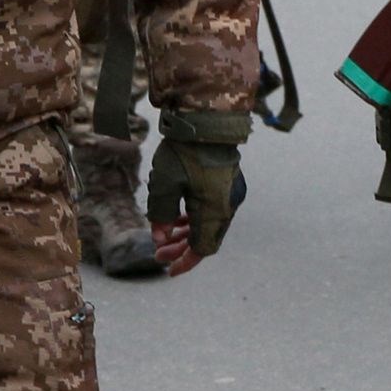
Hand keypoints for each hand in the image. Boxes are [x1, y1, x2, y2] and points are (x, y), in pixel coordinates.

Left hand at [146, 109, 252, 270]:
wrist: (208, 120)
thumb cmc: (183, 151)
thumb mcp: (164, 184)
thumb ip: (160, 214)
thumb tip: (160, 239)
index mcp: (214, 210)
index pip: (202, 249)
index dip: (185, 262)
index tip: (167, 269)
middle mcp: (228, 206)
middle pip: (206, 239)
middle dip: (182, 248)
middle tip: (158, 253)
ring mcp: (231, 195)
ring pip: (210, 225)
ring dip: (188, 233)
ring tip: (166, 236)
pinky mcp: (230, 184)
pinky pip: (214, 210)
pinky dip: (197, 218)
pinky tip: (181, 218)